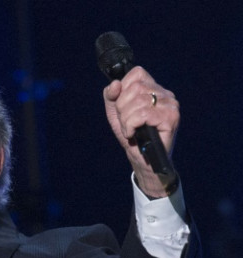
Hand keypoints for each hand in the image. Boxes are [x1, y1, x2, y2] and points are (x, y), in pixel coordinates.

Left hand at [103, 66, 179, 197]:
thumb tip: (115, 83)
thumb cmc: (131, 135)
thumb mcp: (116, 113)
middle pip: (134, 88)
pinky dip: (131, 126)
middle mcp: (165, 94)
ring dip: (126, 120)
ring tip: (130, 130)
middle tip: (126, 123)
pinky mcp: (171, 117)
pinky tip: (133, 134)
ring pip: (137, 102)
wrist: (142, 159)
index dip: (123, 91)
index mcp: (154, 89)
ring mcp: (170, 105)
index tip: (123, 108)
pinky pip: (142, 114)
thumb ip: (111, 96)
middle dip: (122, 108)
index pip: (136, 73)